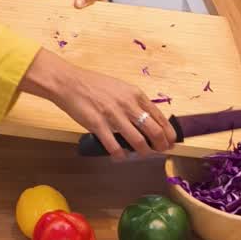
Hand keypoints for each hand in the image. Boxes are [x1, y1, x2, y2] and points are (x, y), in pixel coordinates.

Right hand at [19, 49, 175, 159]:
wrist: (69, 82)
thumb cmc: (94, 85)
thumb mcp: (120, 88)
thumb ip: (134, 102)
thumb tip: (147, 120)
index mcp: (135, 94)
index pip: (159, 116)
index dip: (168, 132)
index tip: (171, 141)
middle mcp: (127, 104)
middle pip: (153, 130)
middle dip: (161, 144)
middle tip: (160, 151)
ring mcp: (113, 115)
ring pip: (137, 140)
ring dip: (143, 151)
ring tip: (143, 154)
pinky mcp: (97, 124)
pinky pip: (114, 145)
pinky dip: (120, 154)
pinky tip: (120, 157)